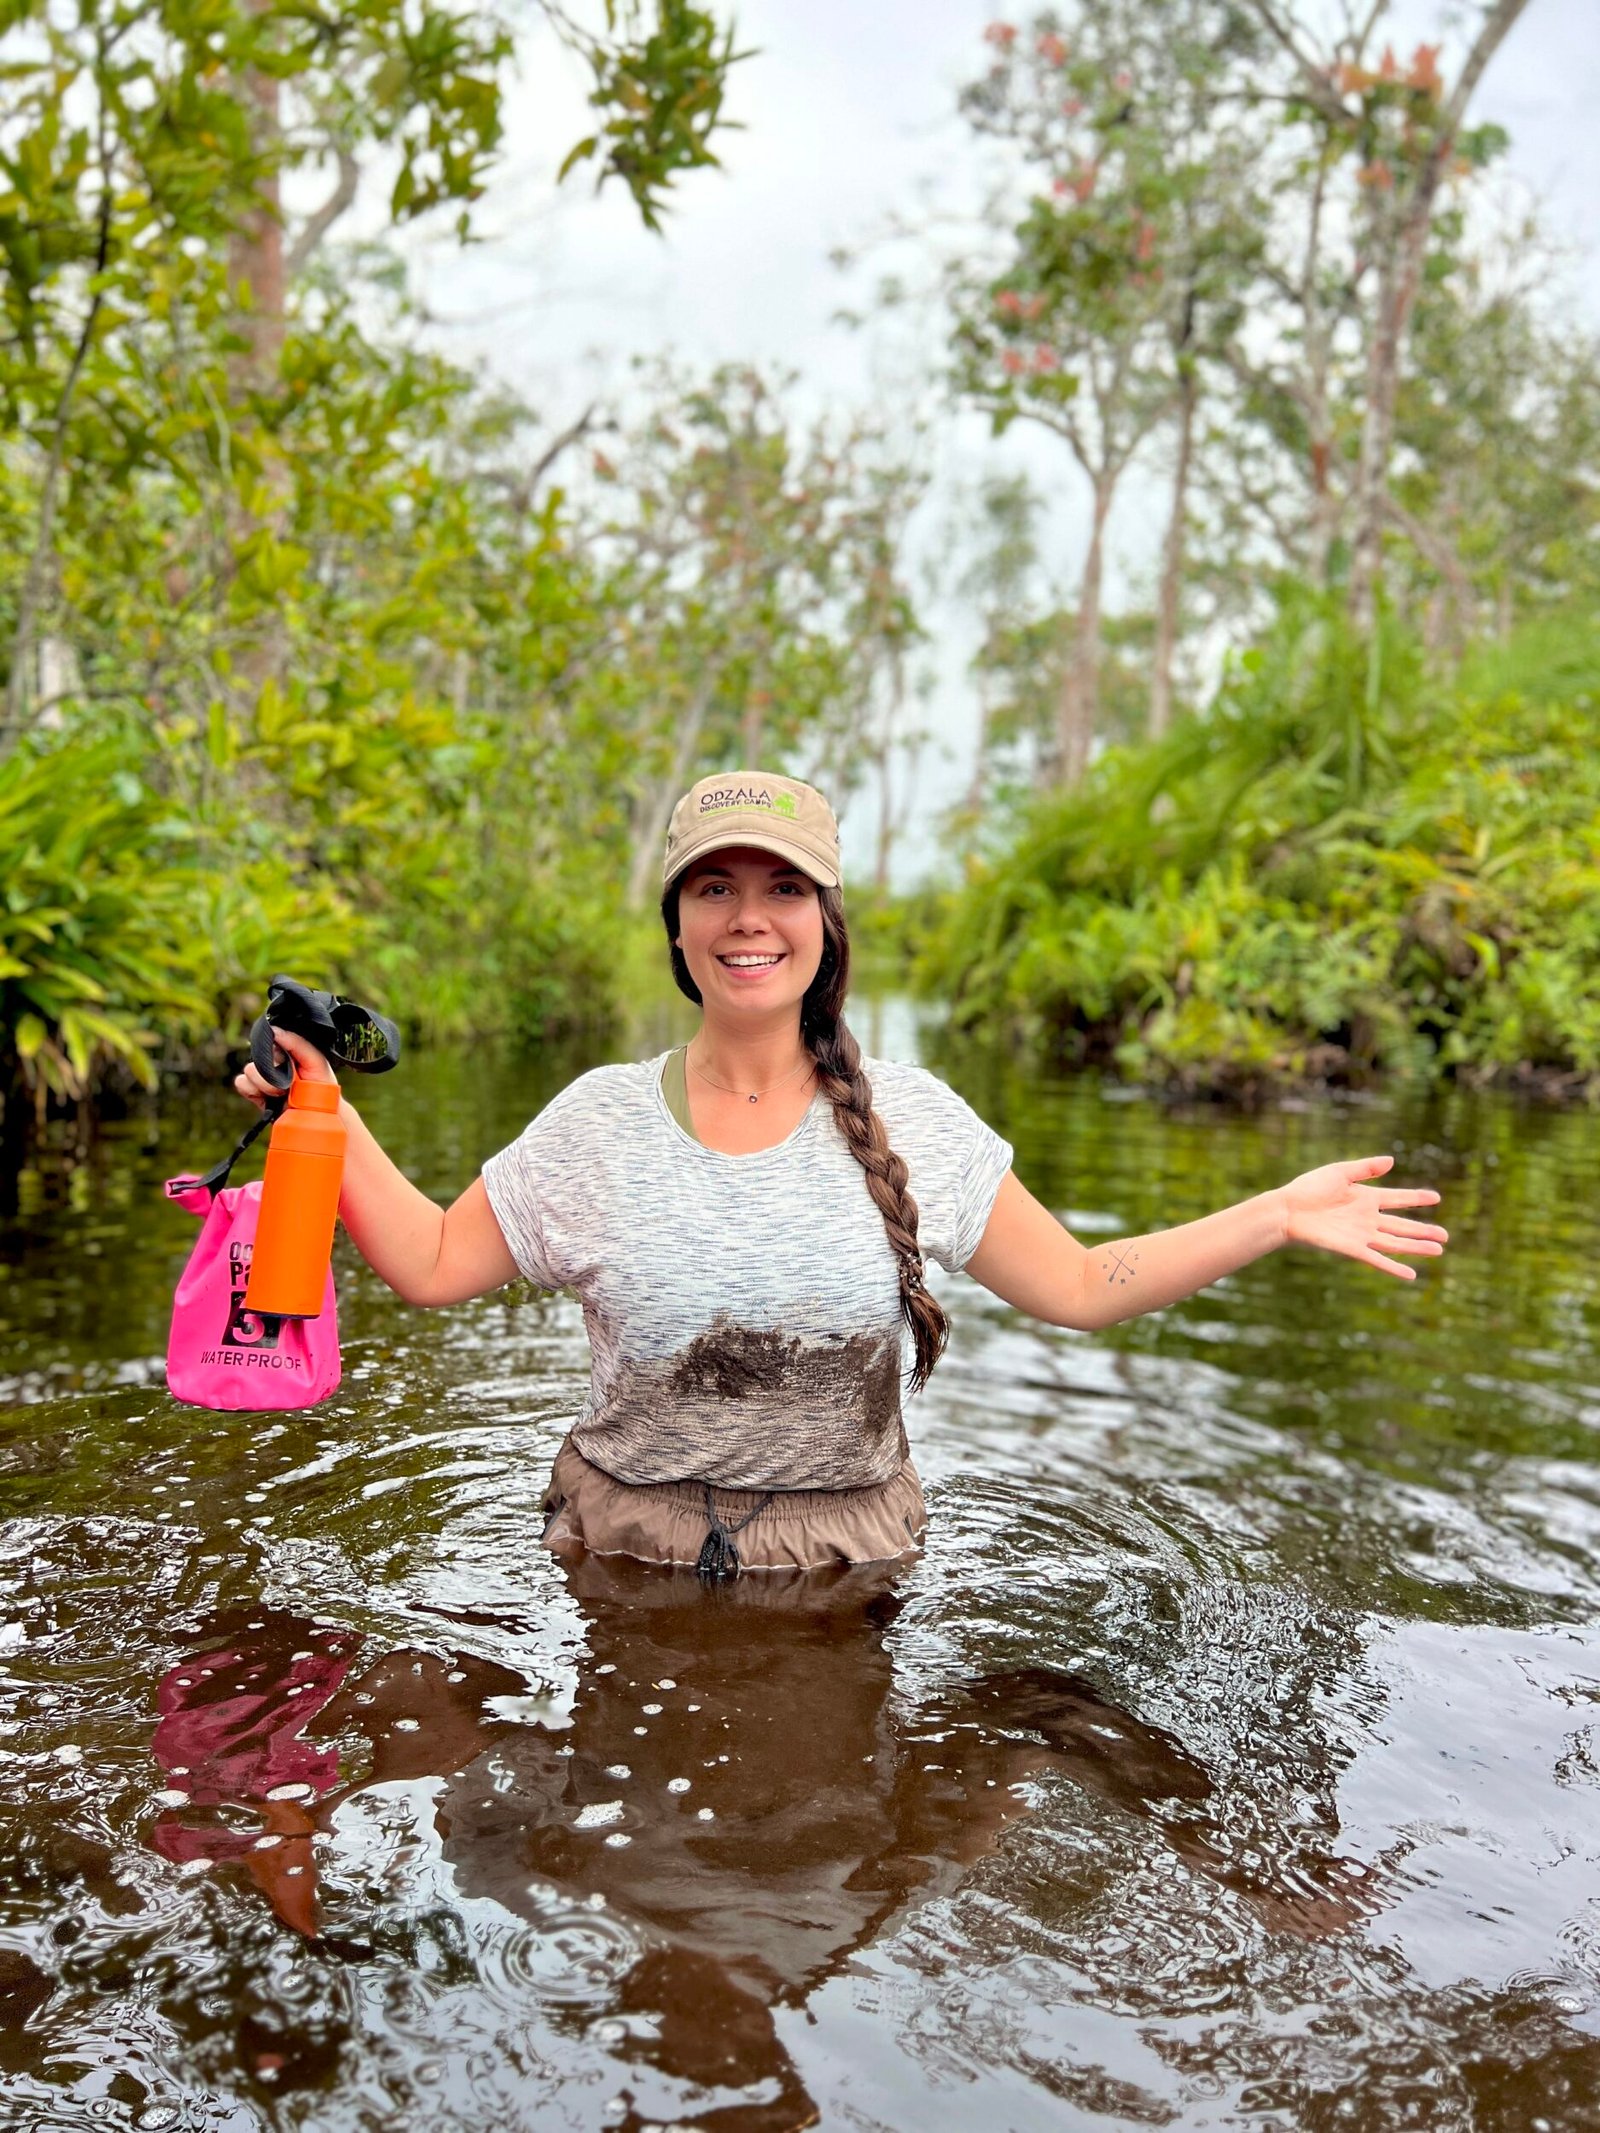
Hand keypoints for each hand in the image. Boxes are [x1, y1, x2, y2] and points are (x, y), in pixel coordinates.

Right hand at [232, 1026, 339, 1110]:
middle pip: (258, 1056)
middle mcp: (273, 1062)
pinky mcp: (255, 1093)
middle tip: (289, 1084)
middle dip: (273, 1072)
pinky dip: (253, 1090)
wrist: (318, 1115)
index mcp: (287, 1051)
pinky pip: (241, 1083)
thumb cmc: (321, 1085)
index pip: (270, 1040)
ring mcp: (262, 1077)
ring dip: (266, 1084)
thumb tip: (275, 1031)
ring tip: (281, 1093)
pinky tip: (268, 1098)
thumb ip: (297, 1043)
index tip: (285, 1062)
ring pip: (249, 1070)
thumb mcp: (316, 1061)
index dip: (275, 1051)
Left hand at [1279, 1155, 1445, 1279]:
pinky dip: (1394, 1267)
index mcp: (1365, 1198)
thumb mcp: (1339, 1172)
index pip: (1398, 1199)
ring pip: (1395, 1243)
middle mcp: (1367, 1218)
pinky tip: (1411, 1274)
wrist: (1286, 1210)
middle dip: (1424, 1231)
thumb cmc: (1308, 1189)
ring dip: (1417, 1248)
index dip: (1417, 1198)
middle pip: (1402, 1225)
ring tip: (1439, 1251)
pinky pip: (1377, 1259)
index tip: (1436, 1197)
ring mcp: (1361, 1235)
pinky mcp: (1352, 1249)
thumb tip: (1392, 1160)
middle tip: (1445, 1236)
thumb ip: (1365, 1168)